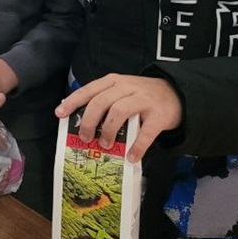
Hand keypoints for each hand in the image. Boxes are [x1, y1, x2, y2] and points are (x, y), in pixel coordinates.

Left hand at [56, 73, 182, 161]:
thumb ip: (104, 101)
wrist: (177, 94)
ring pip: (119, 111)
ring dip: (109, 130)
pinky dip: (137, 146)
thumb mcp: (121, 91)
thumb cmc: (141, 96)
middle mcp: (127, 87)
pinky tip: (131, 156)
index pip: (89, 90)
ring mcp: (144, 99)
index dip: (73, 102)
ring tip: (105, 145)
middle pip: (101, 101)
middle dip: (89, 121)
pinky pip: (146, 132)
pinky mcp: (159, 115)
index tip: (60, 114)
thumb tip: (81, 122)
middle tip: (85, 138)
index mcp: (114, 82)